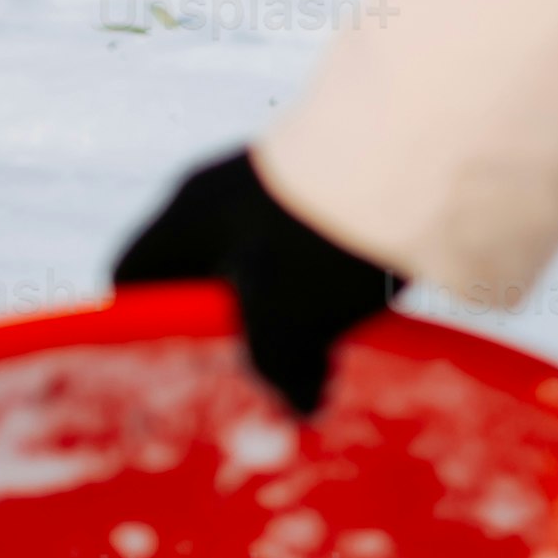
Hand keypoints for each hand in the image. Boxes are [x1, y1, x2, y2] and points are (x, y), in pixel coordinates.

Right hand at [114, 149, 404, 418]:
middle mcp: (227, 189)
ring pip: (275, 257)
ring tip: (330, 341)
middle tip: (265, 369)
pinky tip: (373, 298)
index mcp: (185, 217)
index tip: (177, 370)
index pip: (134, 277)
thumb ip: (277, 372)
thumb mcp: (283, 325)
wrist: (423, 150)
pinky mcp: (351, 175)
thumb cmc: (323, 243)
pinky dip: (344, 272)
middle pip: (208, 268)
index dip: (143, 327)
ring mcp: (290, 176)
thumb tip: (301, 407)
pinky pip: (330, 238)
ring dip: (297, 299)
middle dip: (234, 321)